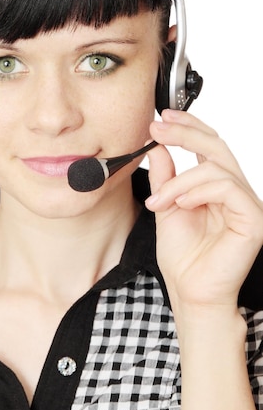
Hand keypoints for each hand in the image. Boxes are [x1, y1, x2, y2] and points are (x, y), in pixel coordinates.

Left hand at [145, 109, 262, 311]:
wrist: (189, 291)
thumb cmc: (182, 256)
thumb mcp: (165, 206)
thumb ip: (164, 176)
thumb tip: (157, 145)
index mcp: (216, 187)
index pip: (208, 145)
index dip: (188, 126)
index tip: (161, 117)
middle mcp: (234, 191)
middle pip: (216, 145)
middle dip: (184, 133)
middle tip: (157, 128)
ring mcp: (246, 204)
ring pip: (216, 168)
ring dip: (180, 180)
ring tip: (159, 200)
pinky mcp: (254, 219)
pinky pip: (228, 188)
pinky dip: (199, 191)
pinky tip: (181, 203)